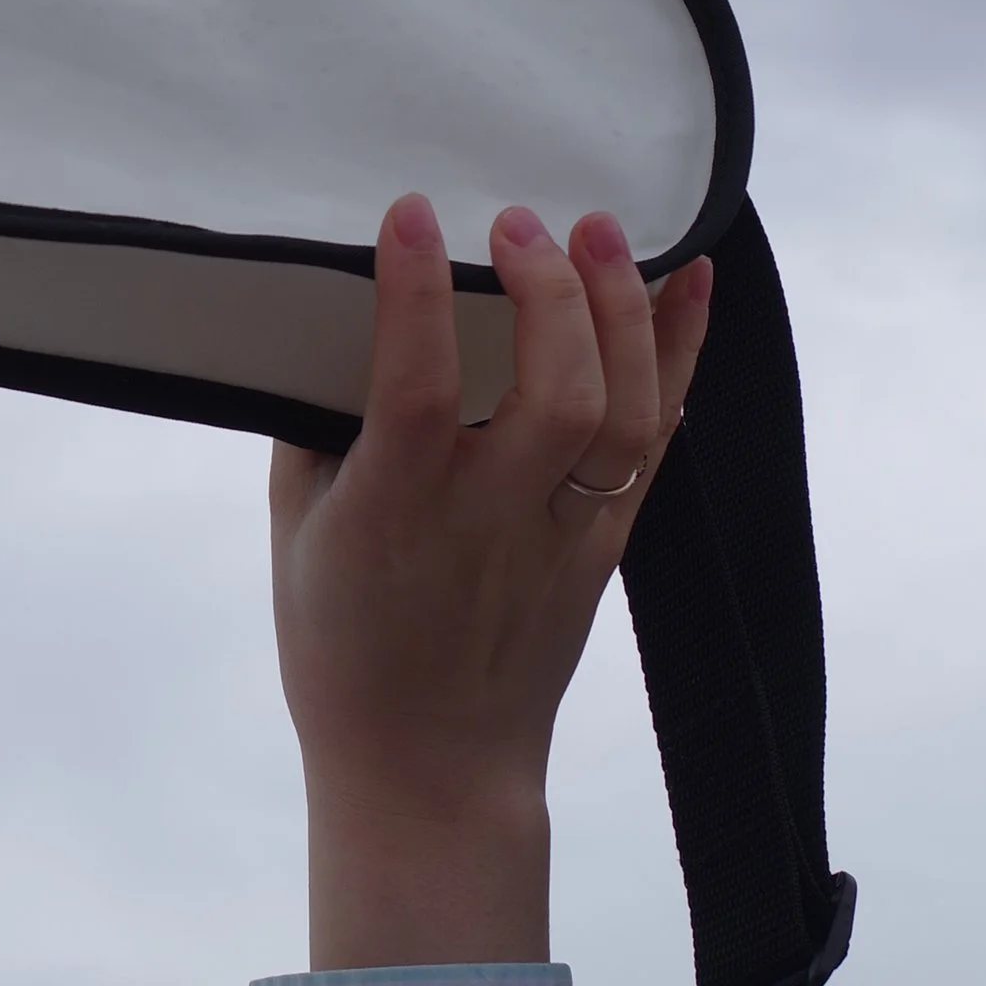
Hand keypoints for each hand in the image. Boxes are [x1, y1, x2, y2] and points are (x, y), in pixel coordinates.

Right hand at [268, 197, 712, 967]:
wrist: (430, 771)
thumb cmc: (344, 649)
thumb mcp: (295, 534)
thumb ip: (315, 430)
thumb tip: (331, 324)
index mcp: (395, 515)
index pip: (414, 389)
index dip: (415, 295)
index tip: (409, 213)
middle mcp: (489, 521)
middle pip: (553, 395)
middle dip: (551, 291)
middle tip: (523, 221)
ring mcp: (561, 536)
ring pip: (624, 416)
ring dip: (624, 311)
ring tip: (606, 230)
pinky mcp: (607, 545)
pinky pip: (658, 439)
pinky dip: (680, 356)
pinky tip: (689, 283)